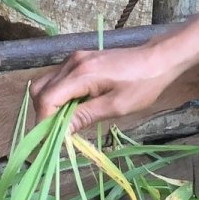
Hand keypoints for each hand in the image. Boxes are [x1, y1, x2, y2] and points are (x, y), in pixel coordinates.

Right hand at [30, 41, 198, 133]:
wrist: (158, 59)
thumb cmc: (142, 85)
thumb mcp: (115, 107)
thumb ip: (84, 117)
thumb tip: (60, 134)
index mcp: (81, 74)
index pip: (47, 99)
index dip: (44, 122)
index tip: (51, 140)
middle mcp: (72, 63)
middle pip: (40, 90)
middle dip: (43, 114)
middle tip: (57, 134)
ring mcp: (75, 59)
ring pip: (46, 84)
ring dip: (50, 106)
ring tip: (65, 124)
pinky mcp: (80, 60)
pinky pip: (58, 79)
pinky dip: (58, 96)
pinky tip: (73, 109)